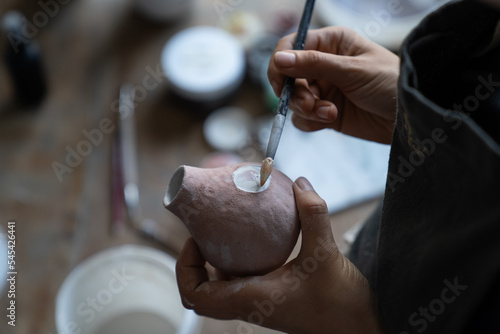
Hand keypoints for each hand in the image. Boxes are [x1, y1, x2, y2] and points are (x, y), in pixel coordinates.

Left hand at [176, 177, 384, 333]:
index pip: (196, 295)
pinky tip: (254, 241)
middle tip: (208, 231)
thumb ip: (313, 215)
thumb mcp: (326, 254)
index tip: (195, 240)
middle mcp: (249, 304)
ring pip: (220, 287)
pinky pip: (240, 282)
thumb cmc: (340, 307)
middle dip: (196, 262)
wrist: (358, 332)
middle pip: (202, 291)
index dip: (185, 268)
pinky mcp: (271, 299)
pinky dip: (237, 263)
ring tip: (226, 230)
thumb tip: (301, 183)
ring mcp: (259, 304)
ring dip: (215, 262)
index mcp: (251, 299)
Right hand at [268, 26, 399, 143]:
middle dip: (296, 93)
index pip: (291, 46)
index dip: (281, 63)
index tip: (281, 82)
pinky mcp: (325, 112)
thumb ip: (314, 64)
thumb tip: (279, 58)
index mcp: (331, 43)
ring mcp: (323, 90)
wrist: (409, 118)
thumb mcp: (353, 71)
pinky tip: (331, 120)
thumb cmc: (390, 83)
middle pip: (288, 77)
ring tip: (330, 114)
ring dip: (307, 109)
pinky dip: (312, 121)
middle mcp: (323, 65)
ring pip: (294, 100)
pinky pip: (303, 118)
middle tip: (310, 104)